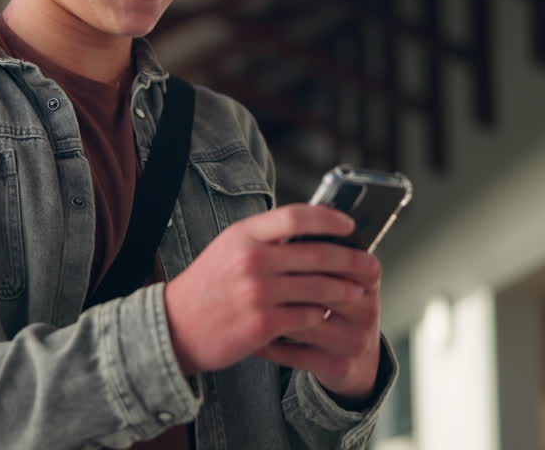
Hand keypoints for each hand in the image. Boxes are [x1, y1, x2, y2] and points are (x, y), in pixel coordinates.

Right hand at [162, 204, 380, 391]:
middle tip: (371, 264)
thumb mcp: (228, 249)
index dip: (328, 218)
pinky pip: (306, 316)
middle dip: (350, 260)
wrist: (173, 327)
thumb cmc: (207, 287)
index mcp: (244, 235)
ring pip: (318, 288)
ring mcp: (258, 292)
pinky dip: (320, 315)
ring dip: (344, 291)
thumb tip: (311, 234)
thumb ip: (264, 239)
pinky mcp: (263, 323)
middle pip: (317, 254)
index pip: (296, 216)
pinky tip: (326, 314)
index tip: (349, 225)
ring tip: (357, 293)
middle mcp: (252, 260)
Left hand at [252, 257, 381, 402]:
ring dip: (272, 313)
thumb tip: (282, 231)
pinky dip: (268, 343)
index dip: (303, 253)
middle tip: (250, 274)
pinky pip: (295, 353)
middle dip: (283, 282)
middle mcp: (366, 309)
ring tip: (245, 304)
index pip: (335, 257)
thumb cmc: (335, 308)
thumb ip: (317, 253)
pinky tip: (252, 336)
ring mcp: (353, 340)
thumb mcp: (337, 278)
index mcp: (367, 279)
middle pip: (320, 287)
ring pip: (304, 321)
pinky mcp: (337, 365)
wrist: (354, 359)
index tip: (272, 248)